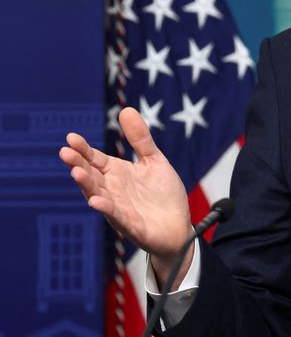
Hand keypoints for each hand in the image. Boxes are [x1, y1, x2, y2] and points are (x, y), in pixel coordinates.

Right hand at [59, 107, 193, 284]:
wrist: (179, 226)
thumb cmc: (164, 195)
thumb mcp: (154, 161)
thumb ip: (140, 139)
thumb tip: (126, 109)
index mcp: (117, 174)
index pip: (95, 159)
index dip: (83, 150)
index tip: (71, 138)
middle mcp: (113, 190)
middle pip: (91, 176)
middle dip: (78, 165)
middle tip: (65, 152)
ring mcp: (120, 208)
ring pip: (98, 195)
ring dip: (87, 185)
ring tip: (76, 172)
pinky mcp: (131, 225)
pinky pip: (117, 216)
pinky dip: (107, 208)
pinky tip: (97, 201)